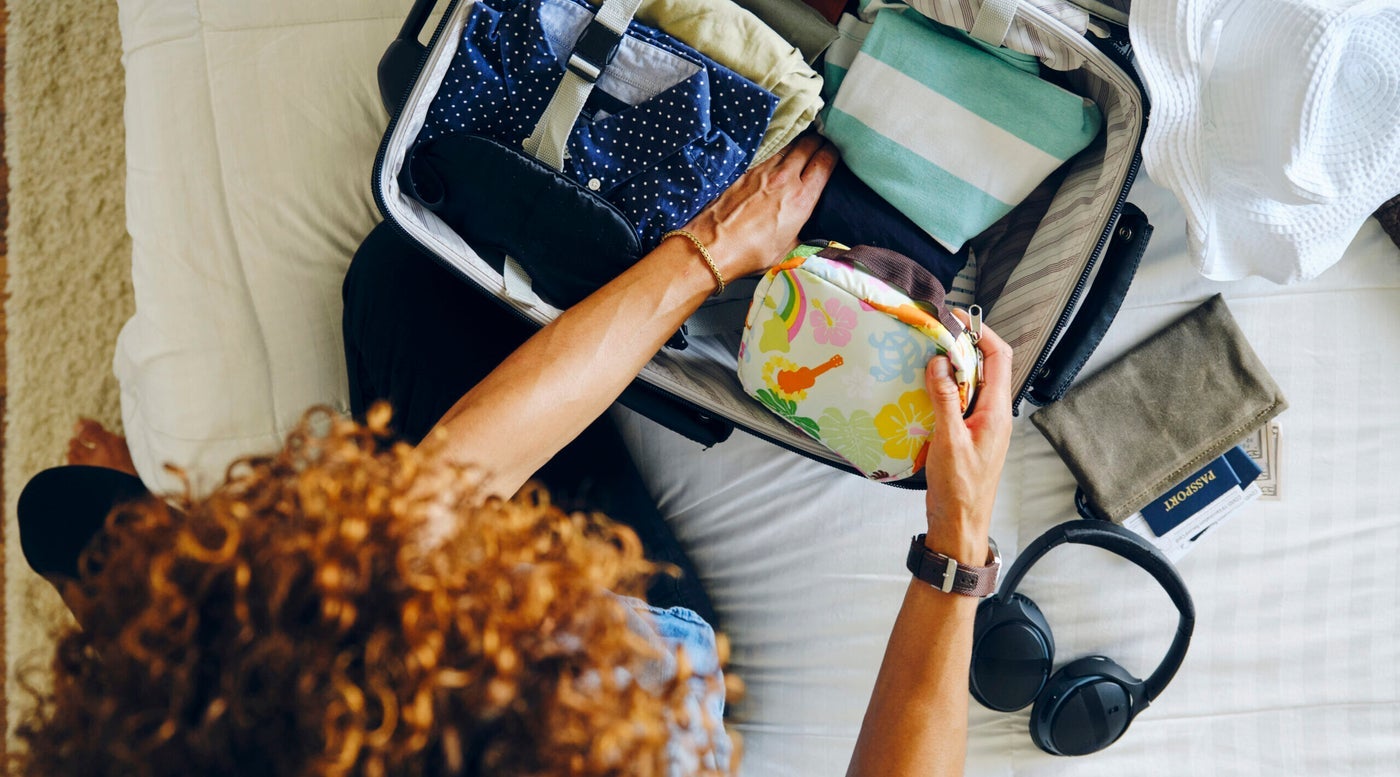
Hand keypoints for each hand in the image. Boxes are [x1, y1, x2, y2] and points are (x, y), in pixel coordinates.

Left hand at [679, 134, 837, 279]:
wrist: (713, 247)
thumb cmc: (750, 253)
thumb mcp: (788, 250)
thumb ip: (805, 238)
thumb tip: (813, 239)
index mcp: (801, 198)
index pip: (825, 161)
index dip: (833, 152)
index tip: (835, 152)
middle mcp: (785, 178)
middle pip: (808, 144)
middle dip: (818, 141)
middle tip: (821, 141)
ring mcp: (762, 170)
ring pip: (787, 144)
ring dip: (797, 143)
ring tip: (801, 145)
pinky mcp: (744, 170)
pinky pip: (766, 152)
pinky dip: (775, 150)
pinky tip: (775, 155)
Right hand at [921, 313, 1012, 562]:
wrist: (958, 526)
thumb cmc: (960, 491)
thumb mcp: (949, 442)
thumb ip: (945, 400)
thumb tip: (939, 363)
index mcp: (996, 412)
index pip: (999, 358)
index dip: (982, 333)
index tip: (958, 319)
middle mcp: (992, 415)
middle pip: (983, 368)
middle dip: (959, 348)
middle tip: (931, 335)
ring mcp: (979, 425)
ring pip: (968, 385)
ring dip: (948, 370)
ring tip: (922, 358)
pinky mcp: (965, 435)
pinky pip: (956, 403)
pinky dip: (940, 392)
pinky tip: (919, 391)